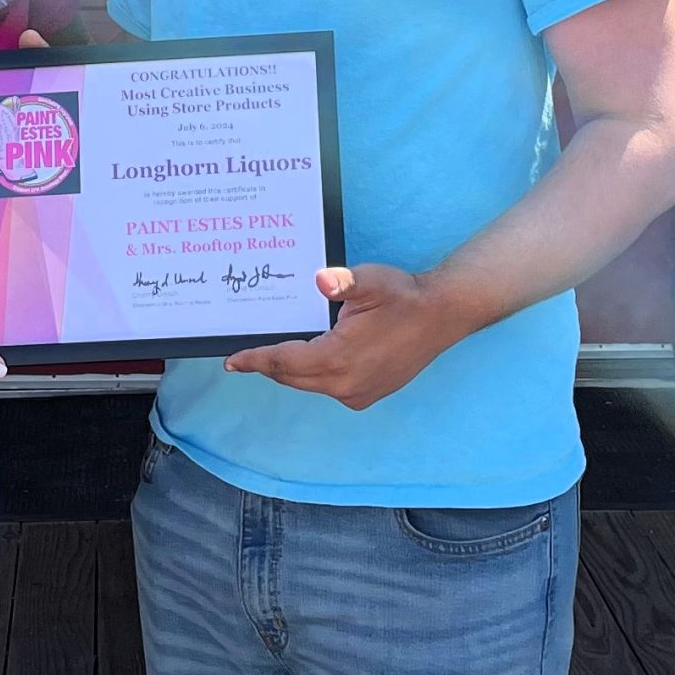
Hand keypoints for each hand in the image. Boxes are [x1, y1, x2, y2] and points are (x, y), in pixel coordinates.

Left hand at [223, 264, 476, 411]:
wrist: (442, 316)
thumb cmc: (404, 296)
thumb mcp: (371, 280)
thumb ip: (343, 281)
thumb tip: (321, 279)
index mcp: (338, 359)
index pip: (284, 363)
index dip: (256, 360)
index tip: (232, 361)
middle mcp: (344, 385)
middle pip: (292, 377)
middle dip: (268, 366)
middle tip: (244, 356)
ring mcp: (357, 394)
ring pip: (310, 384)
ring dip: (291, 370)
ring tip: (274, 353)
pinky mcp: (368, 395)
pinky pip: (328, 387)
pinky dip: (313, 375)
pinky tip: (311, 356)